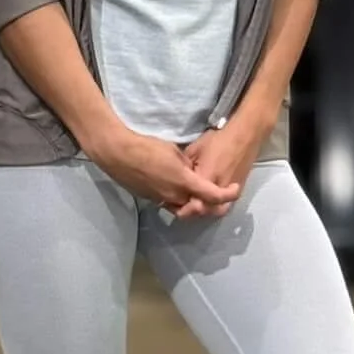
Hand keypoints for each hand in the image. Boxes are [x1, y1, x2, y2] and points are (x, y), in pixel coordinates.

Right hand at [90, 126, 241, 218]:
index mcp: (184, 182)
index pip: (213, 195)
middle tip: (214, 187)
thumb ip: (187, 165)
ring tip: (192, 185)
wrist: (118, 154)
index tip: (235, 189)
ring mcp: (161, 200)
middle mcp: (174, 196)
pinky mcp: (150, 199)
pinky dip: (176, 196)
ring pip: (183, 206)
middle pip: (199, 204)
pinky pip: (168, 202)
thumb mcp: (174, 152)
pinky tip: (172, 183)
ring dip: (191, 199)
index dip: (227, 194)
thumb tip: (192, 170)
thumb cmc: (147, 147)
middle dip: (207, 199)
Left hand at [171, 111, 270, 220]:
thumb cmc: (218, 139)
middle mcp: (219, 188)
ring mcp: (231, 191)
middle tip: (184, 205)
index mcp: (206, 177)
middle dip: (193, 211)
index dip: (182, 206)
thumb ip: (186, 166)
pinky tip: (210, 200)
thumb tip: (179, 176)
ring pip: (217, 211)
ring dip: (206, 210)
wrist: (244, 136)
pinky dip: (217, 206)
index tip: (175, 202)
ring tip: (197, 203)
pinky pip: (226, 205)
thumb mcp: (195, 149)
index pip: (192, 202)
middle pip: (204, 211)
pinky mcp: (239, 189)